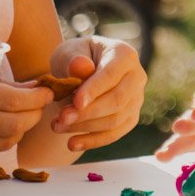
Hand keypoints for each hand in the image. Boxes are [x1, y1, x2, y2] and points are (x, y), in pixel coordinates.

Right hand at [0, 81, 53, 152]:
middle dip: (35, 113)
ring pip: (10, 139)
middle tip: (39, 103)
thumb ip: (17, 86)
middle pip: (16, 124)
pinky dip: (14, 135)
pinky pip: (1, 146)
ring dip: (26, 126)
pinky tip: (13, 122)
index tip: (48, 93)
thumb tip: (42, 89)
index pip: (15, 101)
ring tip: (26, 111)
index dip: (38, 98)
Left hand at [50, 36, 146, 151]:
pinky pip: (115, 133)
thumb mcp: (68, 52)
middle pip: (117, 100)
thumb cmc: (74, 59)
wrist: (79, 72)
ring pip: (116, 119)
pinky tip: (71, 144)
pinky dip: (93, 141)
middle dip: (88, 113)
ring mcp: (137, 98)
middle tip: (60, 119)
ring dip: (85, 127)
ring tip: (57, 127)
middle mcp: (137, 76)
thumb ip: (73, 59)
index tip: (75, 103)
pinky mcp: (130, 117)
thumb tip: (81, 67)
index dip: (95, 90)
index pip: (112, 74)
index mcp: (125, 55)